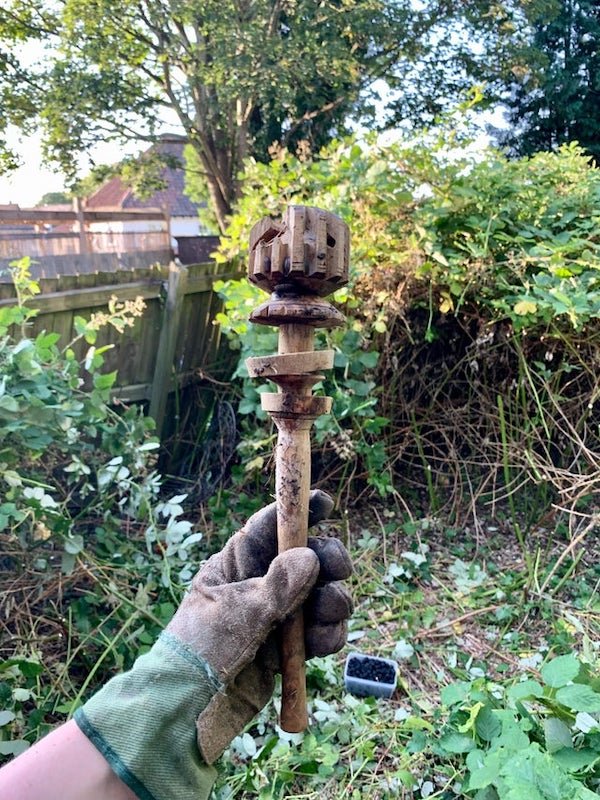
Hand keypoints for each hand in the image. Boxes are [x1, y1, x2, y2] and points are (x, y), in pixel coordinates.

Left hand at [167, 489, 352, 762]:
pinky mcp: (289, 648)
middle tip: (339, 570)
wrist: (188, 712)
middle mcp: (261, 583)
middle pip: (308, 557)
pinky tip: (320, 644)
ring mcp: (277, 615)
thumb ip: (277, 584)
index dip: (298, 511)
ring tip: (325, 616)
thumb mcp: (237, 612)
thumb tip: (309, 556)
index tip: (325, 503)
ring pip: (322, 594)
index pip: (270, 526)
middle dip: (329, 560)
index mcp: (237, 563)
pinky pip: (322, 632)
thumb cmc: (201, 650)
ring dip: (333, 602)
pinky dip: (329, 635)